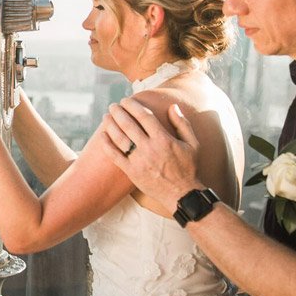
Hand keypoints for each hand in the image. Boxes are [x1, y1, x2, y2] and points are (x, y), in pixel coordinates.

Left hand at [101, 97, 200, 211]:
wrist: (181, 194)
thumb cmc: (188, 168)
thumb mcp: (193, 144)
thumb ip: (182, 124)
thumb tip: (173, 106)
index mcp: (164, 139)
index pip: (144, 116)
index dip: (133, 106)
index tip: (126, 100)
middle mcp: (149, 148)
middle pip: (128, 124)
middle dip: (118, 112)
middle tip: (113, 105)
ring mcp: (138, 160)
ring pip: (119, 138)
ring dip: (111, 124)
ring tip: (106, 116)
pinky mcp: (131, 172)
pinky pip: (114, 155)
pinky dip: (107, 144)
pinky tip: (102, 135)